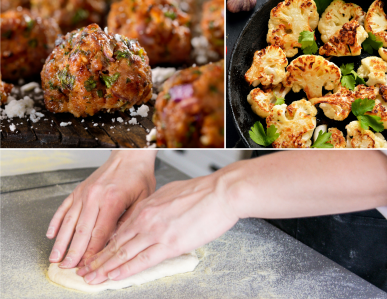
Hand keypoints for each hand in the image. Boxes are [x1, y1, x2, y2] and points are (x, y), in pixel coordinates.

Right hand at [46, 150, 156, 268]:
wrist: (130, 155)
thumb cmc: (139, 176)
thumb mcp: (142, 200)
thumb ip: (128, 220)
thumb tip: (115, 241)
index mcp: (112, 200)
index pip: (99, 232)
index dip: (92, 251)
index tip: (87, 264)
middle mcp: (95, 196)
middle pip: (81, 230)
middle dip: (74, 252)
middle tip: (67, 267)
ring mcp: (84, 192)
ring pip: (69, 221)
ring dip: (61, 241)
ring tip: (55, 256)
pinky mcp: (78, 189)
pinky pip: (64, 208)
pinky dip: (56, 222)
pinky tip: (52, 234)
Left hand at [76, 171, 238, 284]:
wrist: (221, 193)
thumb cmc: (202, 191)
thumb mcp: (171, 193)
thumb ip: (155, 206)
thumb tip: (150, 214)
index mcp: (147, 207)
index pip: (119, 230)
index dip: (104, 244)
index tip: (94, 253)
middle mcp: (146, 219)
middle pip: (115, 243)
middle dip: (97, 259)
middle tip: (83, 270)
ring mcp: (156, 232)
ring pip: (123, 254)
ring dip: (105, 268)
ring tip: (91, 277)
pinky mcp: (169, 244)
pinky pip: (142, 261)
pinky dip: (125, 271)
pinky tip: (114, 276)